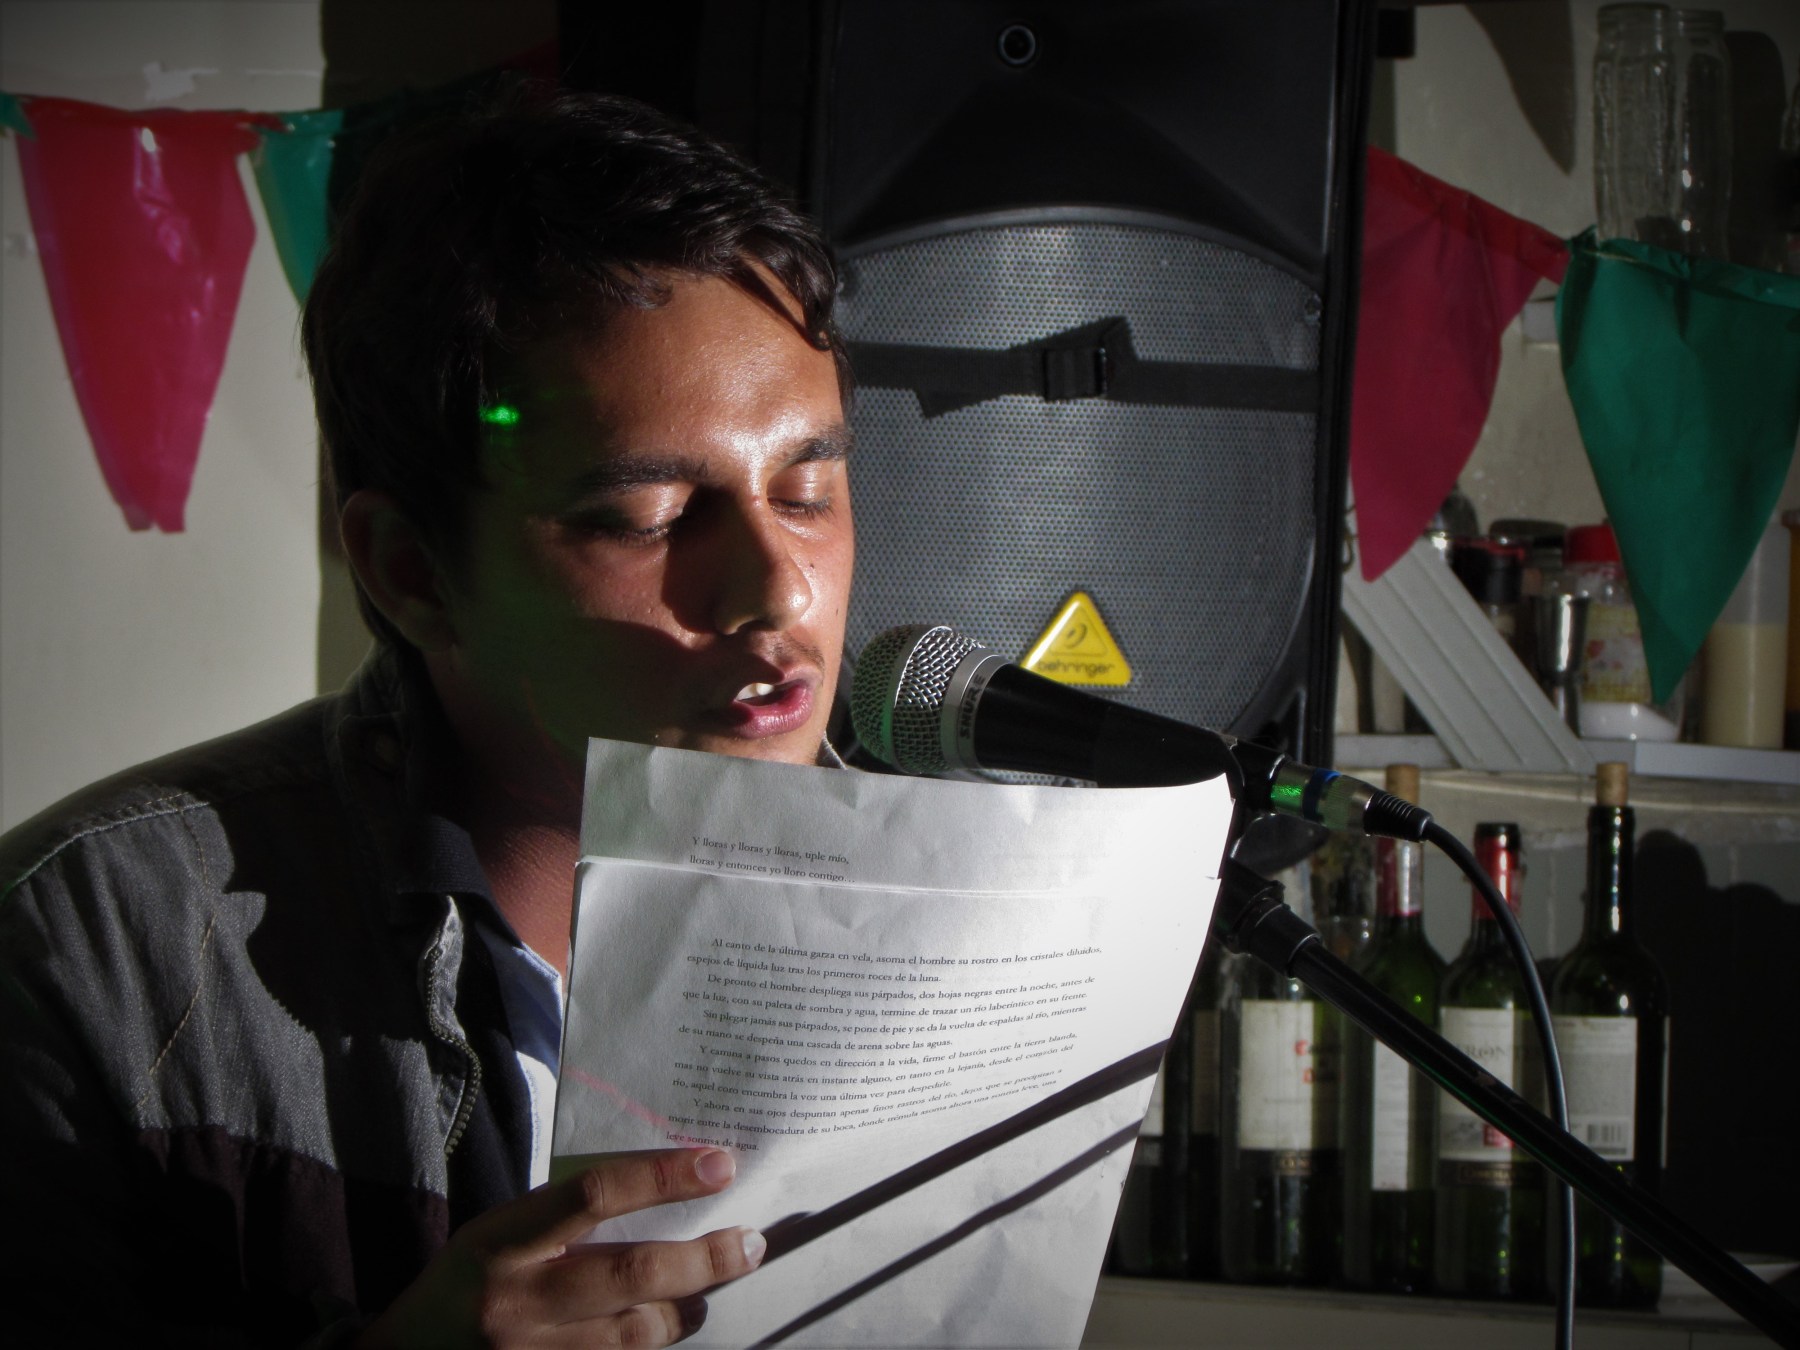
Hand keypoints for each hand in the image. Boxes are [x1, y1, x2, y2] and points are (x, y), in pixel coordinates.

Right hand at [357, 1147, 764, 1347]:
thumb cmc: (467, 1278)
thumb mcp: (501, 1229)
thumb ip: (568, 1214)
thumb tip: (666, 1186)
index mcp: (502, 1239)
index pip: (594, 1195)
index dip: (662, 1177)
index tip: (719, 1165)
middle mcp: (517, 1300)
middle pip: (631, 1274)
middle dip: (704, 1259)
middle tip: (750, 1242)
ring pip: (635, 1333)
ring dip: (686, 1309)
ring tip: (709, 1289)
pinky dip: (651, 1345)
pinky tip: (670, 1325)